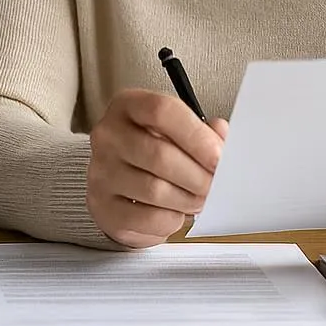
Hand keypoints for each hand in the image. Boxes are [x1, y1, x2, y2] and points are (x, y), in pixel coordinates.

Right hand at [87, 88, 228, 247]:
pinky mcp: (103, 206)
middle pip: (160, 154)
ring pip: (155, 190)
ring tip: (200, 199)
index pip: (162, 111)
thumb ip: (203, 132)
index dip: (197, 136)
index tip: (220, 156)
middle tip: (217, 185)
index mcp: (128, 106)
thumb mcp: (176, 130)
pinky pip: (146, 218)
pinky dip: (171, 220)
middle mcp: (109, 135)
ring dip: (188, 199)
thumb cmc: (152, 151)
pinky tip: (176, 212)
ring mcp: (102, 171)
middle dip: (198, 175)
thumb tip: (223, 139)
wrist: (118, 180)